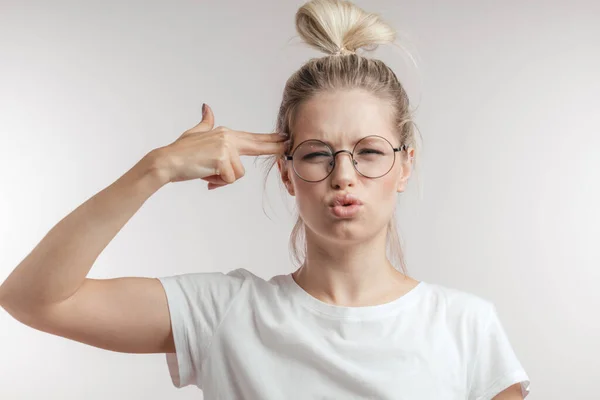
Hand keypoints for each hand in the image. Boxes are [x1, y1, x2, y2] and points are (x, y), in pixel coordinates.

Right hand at [154, 104, 287, 188]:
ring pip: (238, 174)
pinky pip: (229, 179)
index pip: (252, 137)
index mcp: (225, 133)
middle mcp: (228, 138)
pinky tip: (205, 176)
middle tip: (289, 144)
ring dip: (223, 179)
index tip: (284, 138)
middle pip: (257, 145)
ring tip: (207, 173)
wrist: (167, 161)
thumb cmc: (180, 151)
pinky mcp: (222, 160)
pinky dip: (217, 183)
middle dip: (274, 147)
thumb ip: (206, 122)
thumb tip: (206, 107)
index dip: (269, 139)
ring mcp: (226, 148)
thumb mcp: (195, 133)